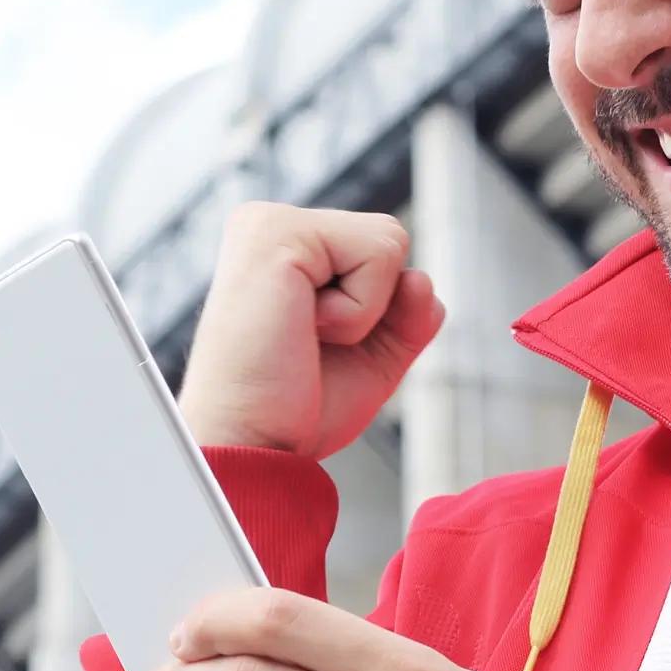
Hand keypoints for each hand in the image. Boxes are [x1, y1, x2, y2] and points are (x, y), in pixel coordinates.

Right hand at [178, 203, 443, 457]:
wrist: (250, 448)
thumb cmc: (295, 408)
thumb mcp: (374, 355)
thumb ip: (409, 313)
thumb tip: (420, 278)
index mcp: (287, 246)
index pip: (384, 250)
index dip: (381, 311)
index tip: (315, 345)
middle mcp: (272, 223)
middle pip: (392, 238)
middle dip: (376, 307)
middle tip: (308, 343)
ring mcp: (269, 222)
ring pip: (391, 241)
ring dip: (365, 311)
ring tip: (302, 333)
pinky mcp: (275, 233)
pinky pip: (378, 254)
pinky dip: (358, 311)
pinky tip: (301, 326)